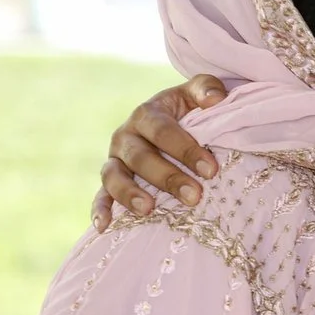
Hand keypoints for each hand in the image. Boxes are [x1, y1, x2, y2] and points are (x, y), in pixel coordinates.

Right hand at [94, 75, 228, 227]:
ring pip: (113, 176)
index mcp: (147, 114)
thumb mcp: (195, 94)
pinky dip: (99, 209)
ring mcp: (115, 159)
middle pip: (141, 157)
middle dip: (167, 177)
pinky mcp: (110, 180)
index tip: (211, 170)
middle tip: (195, 196)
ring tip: (149, 209)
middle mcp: (126, 136)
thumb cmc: (187, 110)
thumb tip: (214, 98)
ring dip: (129, 193)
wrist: (169, 121)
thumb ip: (206, 88)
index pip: (164, 132)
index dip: (186, 150)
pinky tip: (103, 226)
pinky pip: (100, 195)